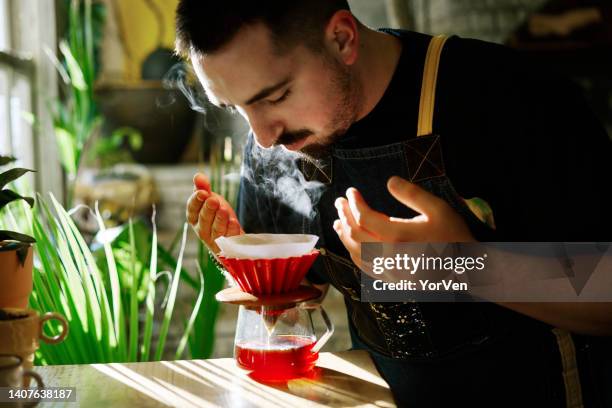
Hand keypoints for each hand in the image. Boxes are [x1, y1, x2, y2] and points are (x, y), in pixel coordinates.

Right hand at [186, 173, 242, 253]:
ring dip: (219, 219)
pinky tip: (234, 221)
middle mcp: (202, 230)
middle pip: (204, 219)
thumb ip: (204, 188)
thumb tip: (198, 175)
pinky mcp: (228, 245)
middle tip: (213, 200)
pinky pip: (229, 238)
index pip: (192, 209)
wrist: (231, 234)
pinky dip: (231, 230)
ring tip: (223, 209)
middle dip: (208, 209)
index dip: (196, 201)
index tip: (202, 192)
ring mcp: (214, 239)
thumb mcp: (211, 199)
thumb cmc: (217, 214)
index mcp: (194, 218)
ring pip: (216, 230)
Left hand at [333, 176, 474, 268]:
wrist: (467, 270)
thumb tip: (389, 181)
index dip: (354, 202)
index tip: (351, 191)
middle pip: (355, 233)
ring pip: (355, 252)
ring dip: (344, 235)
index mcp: (397, 235)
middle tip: (339, 202)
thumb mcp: (438, 209)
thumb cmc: (453, 236)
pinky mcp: (391, 278)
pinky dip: (353, 253)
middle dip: (344, 215)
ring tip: (338, 222)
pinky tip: (352, 244)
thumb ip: (412, 194)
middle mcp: (388, 254)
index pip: (364, 217)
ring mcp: (388, 269)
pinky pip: (364, 267)